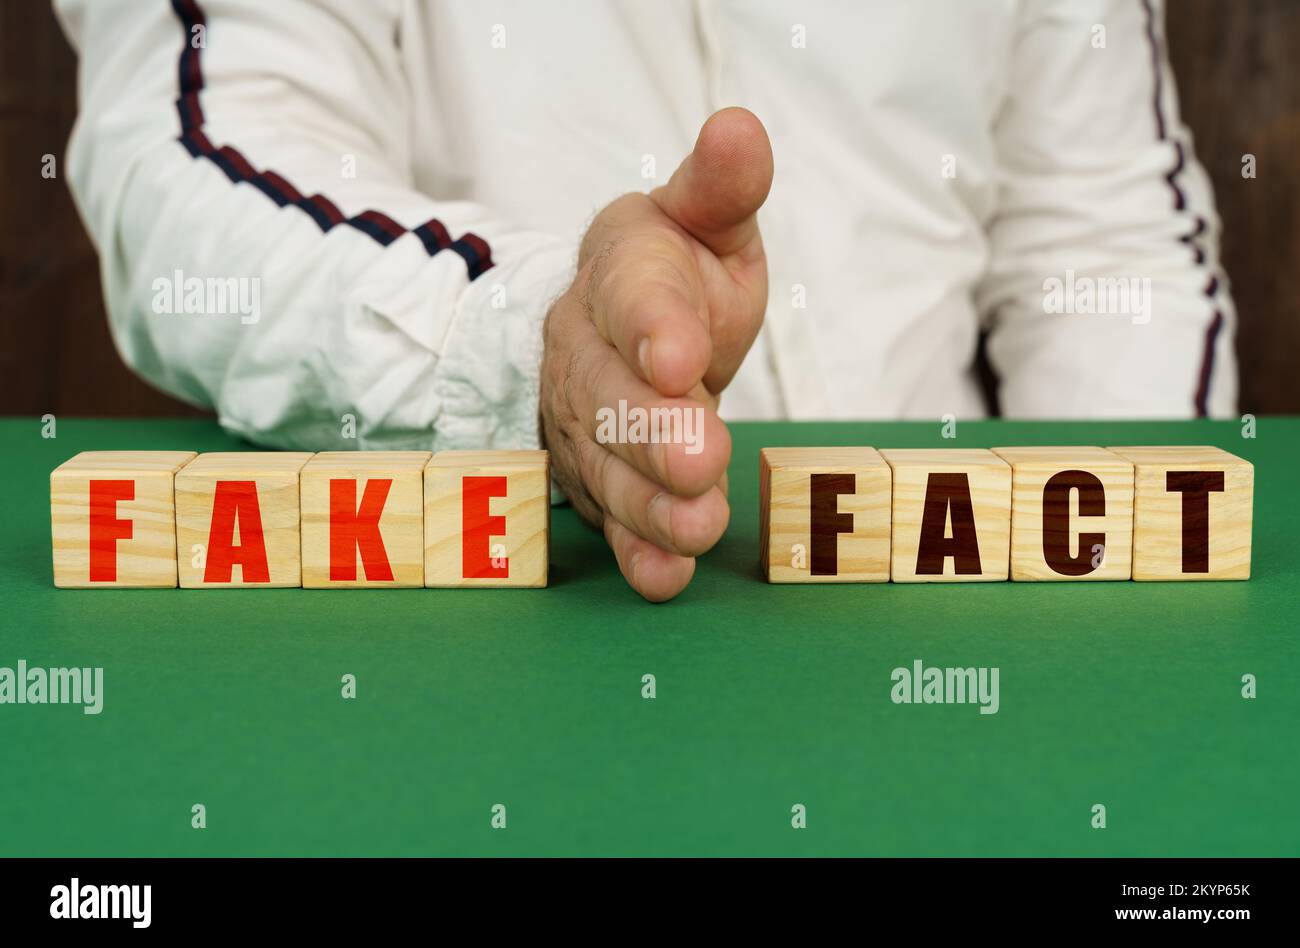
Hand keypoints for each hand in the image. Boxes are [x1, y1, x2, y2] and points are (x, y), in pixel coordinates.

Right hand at [540, 108, 772, 600]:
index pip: (630, 299)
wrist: (612, 330)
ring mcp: (587, 425)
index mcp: (619, 274)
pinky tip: (665, 576)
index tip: (684, 356)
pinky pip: (611, 520)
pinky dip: (637, 552)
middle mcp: (588, 354)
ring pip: (610, 469)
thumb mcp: (699, 220)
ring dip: (652, 504)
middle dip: (655, 432)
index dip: (653, 328)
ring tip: (697, 526)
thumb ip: (721, 188)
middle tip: (702, 458)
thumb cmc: (673, 272)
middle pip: (613, 398)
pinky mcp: (599, 481)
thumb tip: (741, 127)